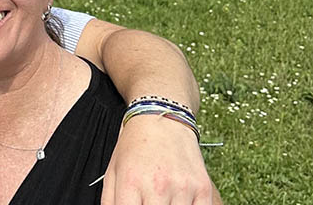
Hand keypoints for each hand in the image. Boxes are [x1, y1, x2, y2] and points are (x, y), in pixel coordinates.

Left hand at [99, 115, 216, 204]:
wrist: (161, 117)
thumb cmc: (134, 146)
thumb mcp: (112, 171)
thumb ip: (110, 202)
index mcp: (131, 183)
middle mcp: (157, 186)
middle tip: (148, 204)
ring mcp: (182, 187)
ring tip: (163, 200)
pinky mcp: (202, 187)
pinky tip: (179, 202)